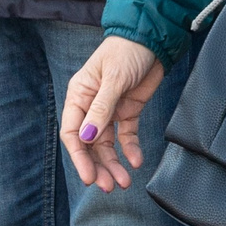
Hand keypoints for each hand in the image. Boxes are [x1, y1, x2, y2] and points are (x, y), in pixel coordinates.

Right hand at [59, 36, 164, 192]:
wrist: (151, 39)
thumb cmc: (125, 51)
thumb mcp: (113, 80)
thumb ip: (101, 109)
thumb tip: (87, 137)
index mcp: (79, 95)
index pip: (73, 133)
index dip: (79, 157)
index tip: (89, 177)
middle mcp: (91, 106)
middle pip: (90, 144)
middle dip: (98, 166)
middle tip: (109, 186)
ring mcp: (110, 110)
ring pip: (107, 144)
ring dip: (114, 163)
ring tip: (124, 182)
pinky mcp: (128, 111)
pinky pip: (126, 136)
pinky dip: (130, 149)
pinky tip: (136, 161)